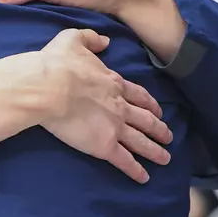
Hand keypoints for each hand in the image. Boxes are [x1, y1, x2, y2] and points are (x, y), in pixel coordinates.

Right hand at [0, 29, 172, 183]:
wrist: (48, 87)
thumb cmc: (57, 64)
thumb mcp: (73, 40)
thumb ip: (91, 39)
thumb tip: (104, 41)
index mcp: (113, 83)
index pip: (138, 95)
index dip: (149, 104)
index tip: (158, 110)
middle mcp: (119, 106)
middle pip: (145, 120)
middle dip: (158, 128)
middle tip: (169, 136)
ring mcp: (114, 127)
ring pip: (140, 141)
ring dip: (155, 150)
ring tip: (165, 158)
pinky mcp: (103, 146)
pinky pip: (124, 160)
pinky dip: (135, 170)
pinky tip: (144, 178)